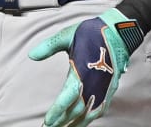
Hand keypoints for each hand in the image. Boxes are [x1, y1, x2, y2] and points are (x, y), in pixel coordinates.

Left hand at [28, 8, 142, 126]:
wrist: (119, 32)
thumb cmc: (92, 33)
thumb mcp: (66, 35)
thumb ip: (49, 47)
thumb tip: (32, 55)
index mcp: (82, 72)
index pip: (68, 97)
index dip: (58, 110)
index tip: (48, 121)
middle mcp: (94, 84)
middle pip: (77, 110)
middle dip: (62, 122)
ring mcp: (104, 88)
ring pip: (90, 113)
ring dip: (76, 123)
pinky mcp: (110, 89)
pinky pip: (99, 109)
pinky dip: (89, 118)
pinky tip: (82, 121)